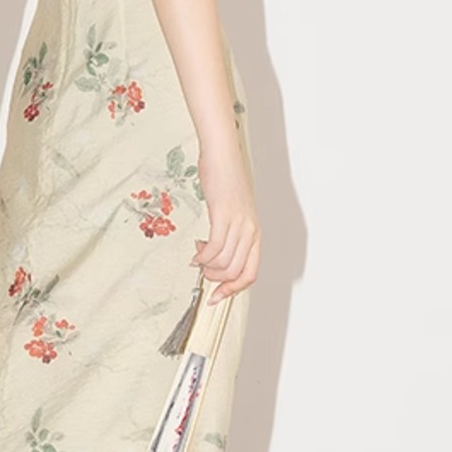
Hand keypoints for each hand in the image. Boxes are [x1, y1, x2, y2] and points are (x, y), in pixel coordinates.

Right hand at [193, 142, 259, 303]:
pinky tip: (196, 252)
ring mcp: (239, 223)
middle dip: (215, 279)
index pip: (250, 274)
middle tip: (202, 271)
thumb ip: (231, 234)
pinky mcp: (224, 215)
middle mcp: (251, 231)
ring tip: (198, 258)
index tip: (215, 296)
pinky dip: (202, 256)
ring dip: (207, 267)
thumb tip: (218, 256)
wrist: (223, 155)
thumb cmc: (226, 180)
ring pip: (224, 263)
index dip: (233, 290)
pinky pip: (215, 248)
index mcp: (255, 233)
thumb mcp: (233, 213)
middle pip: (235, 273)